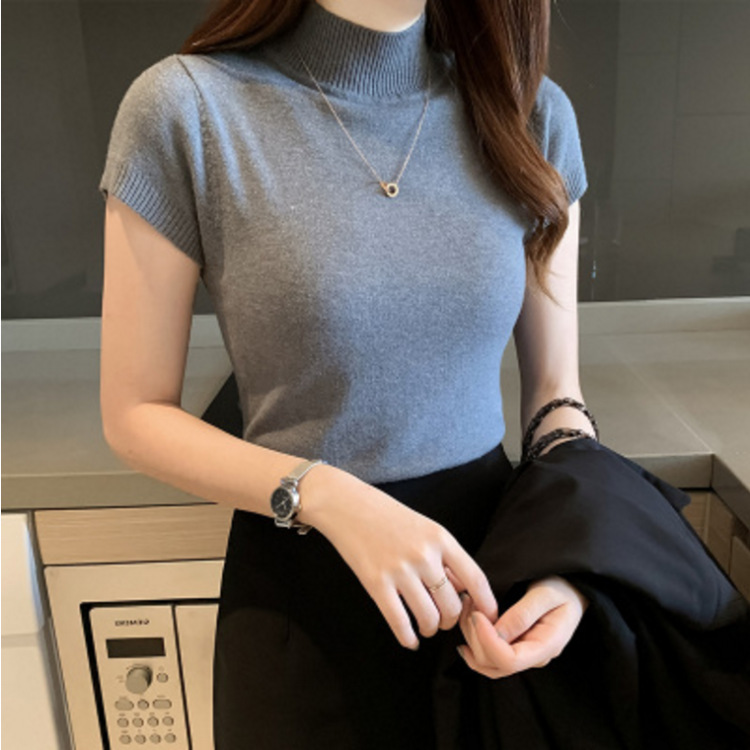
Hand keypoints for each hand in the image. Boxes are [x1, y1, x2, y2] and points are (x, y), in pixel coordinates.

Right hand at [299, 464, 497, 649]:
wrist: (346, 505)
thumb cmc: (387, 515)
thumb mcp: (425, 526)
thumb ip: (444, 556)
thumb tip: (463, 591)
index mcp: (440, 538)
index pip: (475, 578)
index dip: (485, 604)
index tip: (487, 617)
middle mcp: (424, 555)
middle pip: (452, 606)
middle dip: (451, 620)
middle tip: (443, 619)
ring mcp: (400, 570)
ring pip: (429, 618)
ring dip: (430, 629)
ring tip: (426, 626)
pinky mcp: (376, 584)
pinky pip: (400, 623)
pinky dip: (408, 638)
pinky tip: (410, 639)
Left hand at [457, 574, 588, 677]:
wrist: (570, 589)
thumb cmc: (561, 588)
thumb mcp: (545, 594)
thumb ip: (522, 615)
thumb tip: (497, 634)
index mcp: (547, 646)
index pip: (510, 661)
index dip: (487, 642)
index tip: (477, 615)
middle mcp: (534, 657)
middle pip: (494, 665)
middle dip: (475, 637)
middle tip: (469, 604)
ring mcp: (523, 655)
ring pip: (487, 662)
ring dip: (471, 638)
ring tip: (468, 607)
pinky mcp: (514, 648)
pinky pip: (488, 655)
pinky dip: (474, 639)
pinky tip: (470, 620)